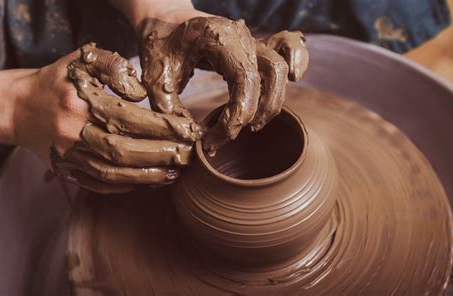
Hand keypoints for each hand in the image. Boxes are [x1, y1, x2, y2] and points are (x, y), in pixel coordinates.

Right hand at [14, 43, 200, 193]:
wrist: (19, 107)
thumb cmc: (59, 81)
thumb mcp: (84, 60)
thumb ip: (114, 67)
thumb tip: (141, 94)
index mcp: (81, 103)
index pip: (130, 119)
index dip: (161, 127)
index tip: (186, 130)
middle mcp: (73, 133)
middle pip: (124, 151)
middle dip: (160, 156)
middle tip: (188, 156)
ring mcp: (69, 156)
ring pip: (113, 174)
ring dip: (147, 176)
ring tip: (175, 174)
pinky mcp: (67, 170)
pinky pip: (98, 184)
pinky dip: (125, 186)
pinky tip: (147, 182)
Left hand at [137, 16, 308, 153]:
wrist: (163, 17)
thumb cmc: (160, 41)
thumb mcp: (155, 74)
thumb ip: (168, 106)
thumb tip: (191, 136)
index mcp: (220, 39)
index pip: (245, 82)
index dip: (235, 117)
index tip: (212, 139)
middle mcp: (242, 36)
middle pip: (272, 74)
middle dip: (257, 112)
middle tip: (231, 135)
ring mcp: (250, 39)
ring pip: (280, 67)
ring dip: (273, 100)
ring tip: (253, 125)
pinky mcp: (252, 46)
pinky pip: (285, 47)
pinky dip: (297, 59)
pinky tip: (295, 77)